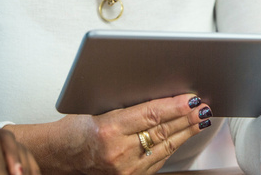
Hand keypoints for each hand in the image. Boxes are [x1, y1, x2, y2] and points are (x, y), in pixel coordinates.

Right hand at [6, 93, 211, 174]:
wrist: (57, 157)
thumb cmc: (74, 129)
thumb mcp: (98, 109)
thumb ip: (128, 105)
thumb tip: (161, 93)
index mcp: (109, 130)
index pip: (151, 115)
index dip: (174, 106)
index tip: (191, 98)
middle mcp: (118, 153)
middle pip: (162, 132)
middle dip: (186, 118)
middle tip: (203, 105)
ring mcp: (125, 170)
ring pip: (164, 147)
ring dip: (185, 132)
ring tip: (200, 118)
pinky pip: (157, 160)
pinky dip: (173, 146)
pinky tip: (183, 135)